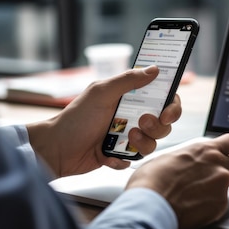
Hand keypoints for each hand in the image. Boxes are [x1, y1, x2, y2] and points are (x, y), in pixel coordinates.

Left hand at [26, 65, 181, 176]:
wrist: (57, 148)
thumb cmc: (76, 118)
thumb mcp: (101, 93)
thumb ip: (128, 80)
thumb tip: (154, 69)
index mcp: (129, 98)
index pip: (162, 99)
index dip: (172, 106)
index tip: (167, 112)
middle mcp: (131, 117)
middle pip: (163, 124)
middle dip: (157, 126)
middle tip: (142, 123)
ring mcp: (126, 137)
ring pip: (152, 144)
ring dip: (142, 143)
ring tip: (126, 138)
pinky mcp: (119, 155)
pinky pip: (134, 160)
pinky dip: (123, 159)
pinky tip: (108, 155)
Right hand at [126, 133, 228, 228]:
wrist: (150, 207)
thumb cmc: (152, 182)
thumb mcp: (169, 158)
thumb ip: (188, 158)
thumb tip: (188, 162)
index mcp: (204, 150)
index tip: (227, 153)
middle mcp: (218, 165)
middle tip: (214, 175)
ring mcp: (221, 186)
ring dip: (220, 186)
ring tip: (200, 193)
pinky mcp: (220, 206)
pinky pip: (222, 202)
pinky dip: (212, 204)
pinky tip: (194, 207)